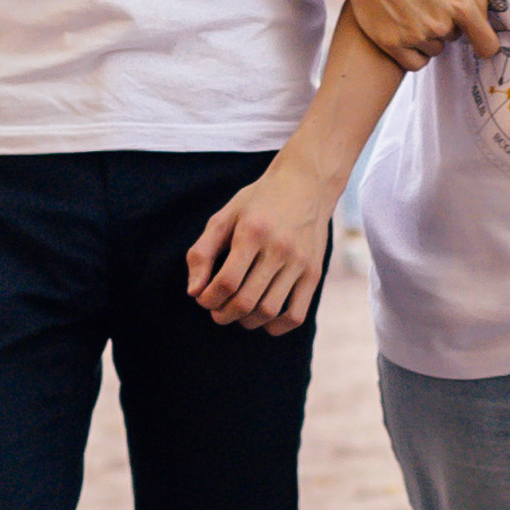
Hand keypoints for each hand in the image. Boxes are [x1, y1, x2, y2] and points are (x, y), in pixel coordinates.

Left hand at [186, 149, 335, 334]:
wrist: (306, 184)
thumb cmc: (259, 201)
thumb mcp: (225, 216)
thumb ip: (202, 252)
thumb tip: (194, 291)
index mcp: (253, 231)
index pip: (226, 281)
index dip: (208, 298)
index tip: (202, 297)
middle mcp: (279, 248)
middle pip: (246, 301)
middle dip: (223, 314)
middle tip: (216, 310)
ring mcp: (300, 262)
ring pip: (269, 311)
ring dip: (246, 322)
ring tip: (237, 313)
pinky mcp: (315, 273)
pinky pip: (297, 314)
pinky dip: (276, 326)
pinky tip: (263, 318)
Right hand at [325, 0, 496, 70]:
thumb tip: (484, 22)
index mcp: (460, 3)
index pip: (486, 43)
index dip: (484, 45)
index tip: (481, 46)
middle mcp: (440, 23)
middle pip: (454, 39)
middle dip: (444, 25)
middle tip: (424, 3)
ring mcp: (416, 35)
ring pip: (434, 50)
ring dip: (426, 38)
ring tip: (409, 12)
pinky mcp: (393, 44)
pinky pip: (415, 63)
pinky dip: (412, 54)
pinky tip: (403, 33)